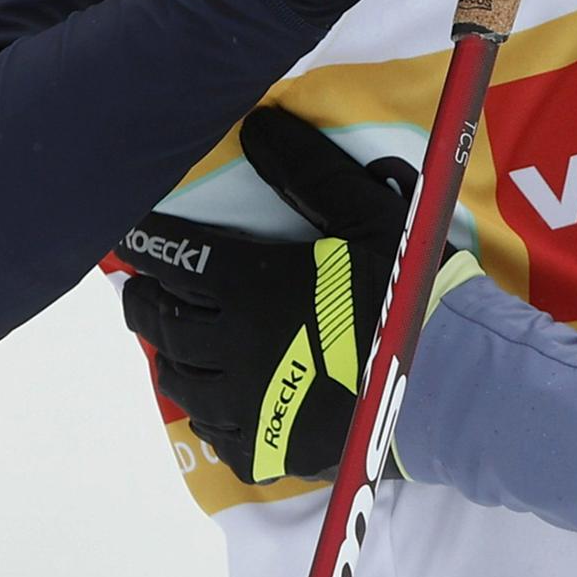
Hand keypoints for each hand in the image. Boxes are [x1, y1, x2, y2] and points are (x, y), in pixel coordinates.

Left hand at [118, 109, 418, 483]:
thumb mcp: (367, 215)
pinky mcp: (268, 449)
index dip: (147, 244)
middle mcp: (234, 346)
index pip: (178, 258)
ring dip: (166, 351)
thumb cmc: (409, 288)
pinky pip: (214, 429)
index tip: (126, 236)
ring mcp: (247, 404)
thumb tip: (256, 127)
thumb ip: (308, 173)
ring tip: (166, 338)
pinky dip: (202, 407)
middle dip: (146, 298)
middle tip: (140, 287)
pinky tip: (209, 396)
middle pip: (163, 320)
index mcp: (251, 286)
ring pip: (179, 378)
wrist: (451, 381)